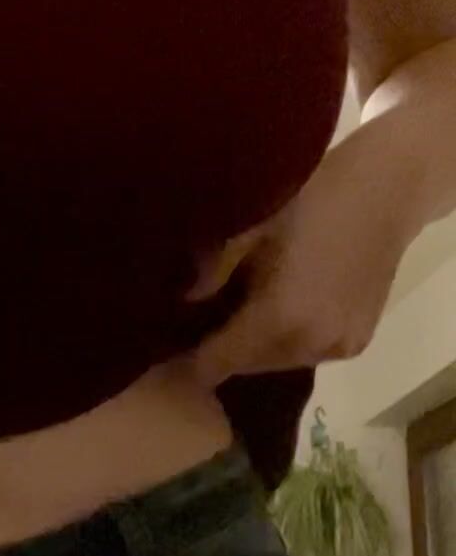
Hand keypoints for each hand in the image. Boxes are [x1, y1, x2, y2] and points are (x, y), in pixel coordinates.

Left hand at [184, 132, 414, 387]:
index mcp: (279, 320)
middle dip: (221, 349)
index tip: (166, 342)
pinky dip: (288, 338)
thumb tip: (184, 302)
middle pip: (245, 367)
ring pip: (277, 362)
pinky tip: (281, 306)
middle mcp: (310, 345)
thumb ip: (211, 272)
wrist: (388, 188)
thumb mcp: (251, 226)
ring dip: (255, 345)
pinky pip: (306, 352)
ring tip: (238, 310)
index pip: (215, 364)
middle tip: (199, 320)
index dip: (186, 359)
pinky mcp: (357, 341)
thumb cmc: (313, 197)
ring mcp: (338, 347)